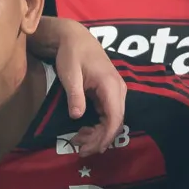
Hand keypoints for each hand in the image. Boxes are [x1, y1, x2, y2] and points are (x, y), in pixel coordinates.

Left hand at [31, 17, 127, 154]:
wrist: (74, 38)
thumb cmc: (71, 54)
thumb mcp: (69, 73)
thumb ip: (75, 94)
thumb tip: (78, 116)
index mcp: (111, 85)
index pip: (115, 117)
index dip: (107, 136)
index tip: (94, 149)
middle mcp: (118, 90)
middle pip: (115, 122)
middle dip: (100, 140)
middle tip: (81, 151)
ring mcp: (115, 93)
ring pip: (112, 121)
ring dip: (98, 135)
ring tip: (78, 143)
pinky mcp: (108, 95)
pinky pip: (107, 116)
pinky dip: (97, 127)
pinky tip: (83, 133)